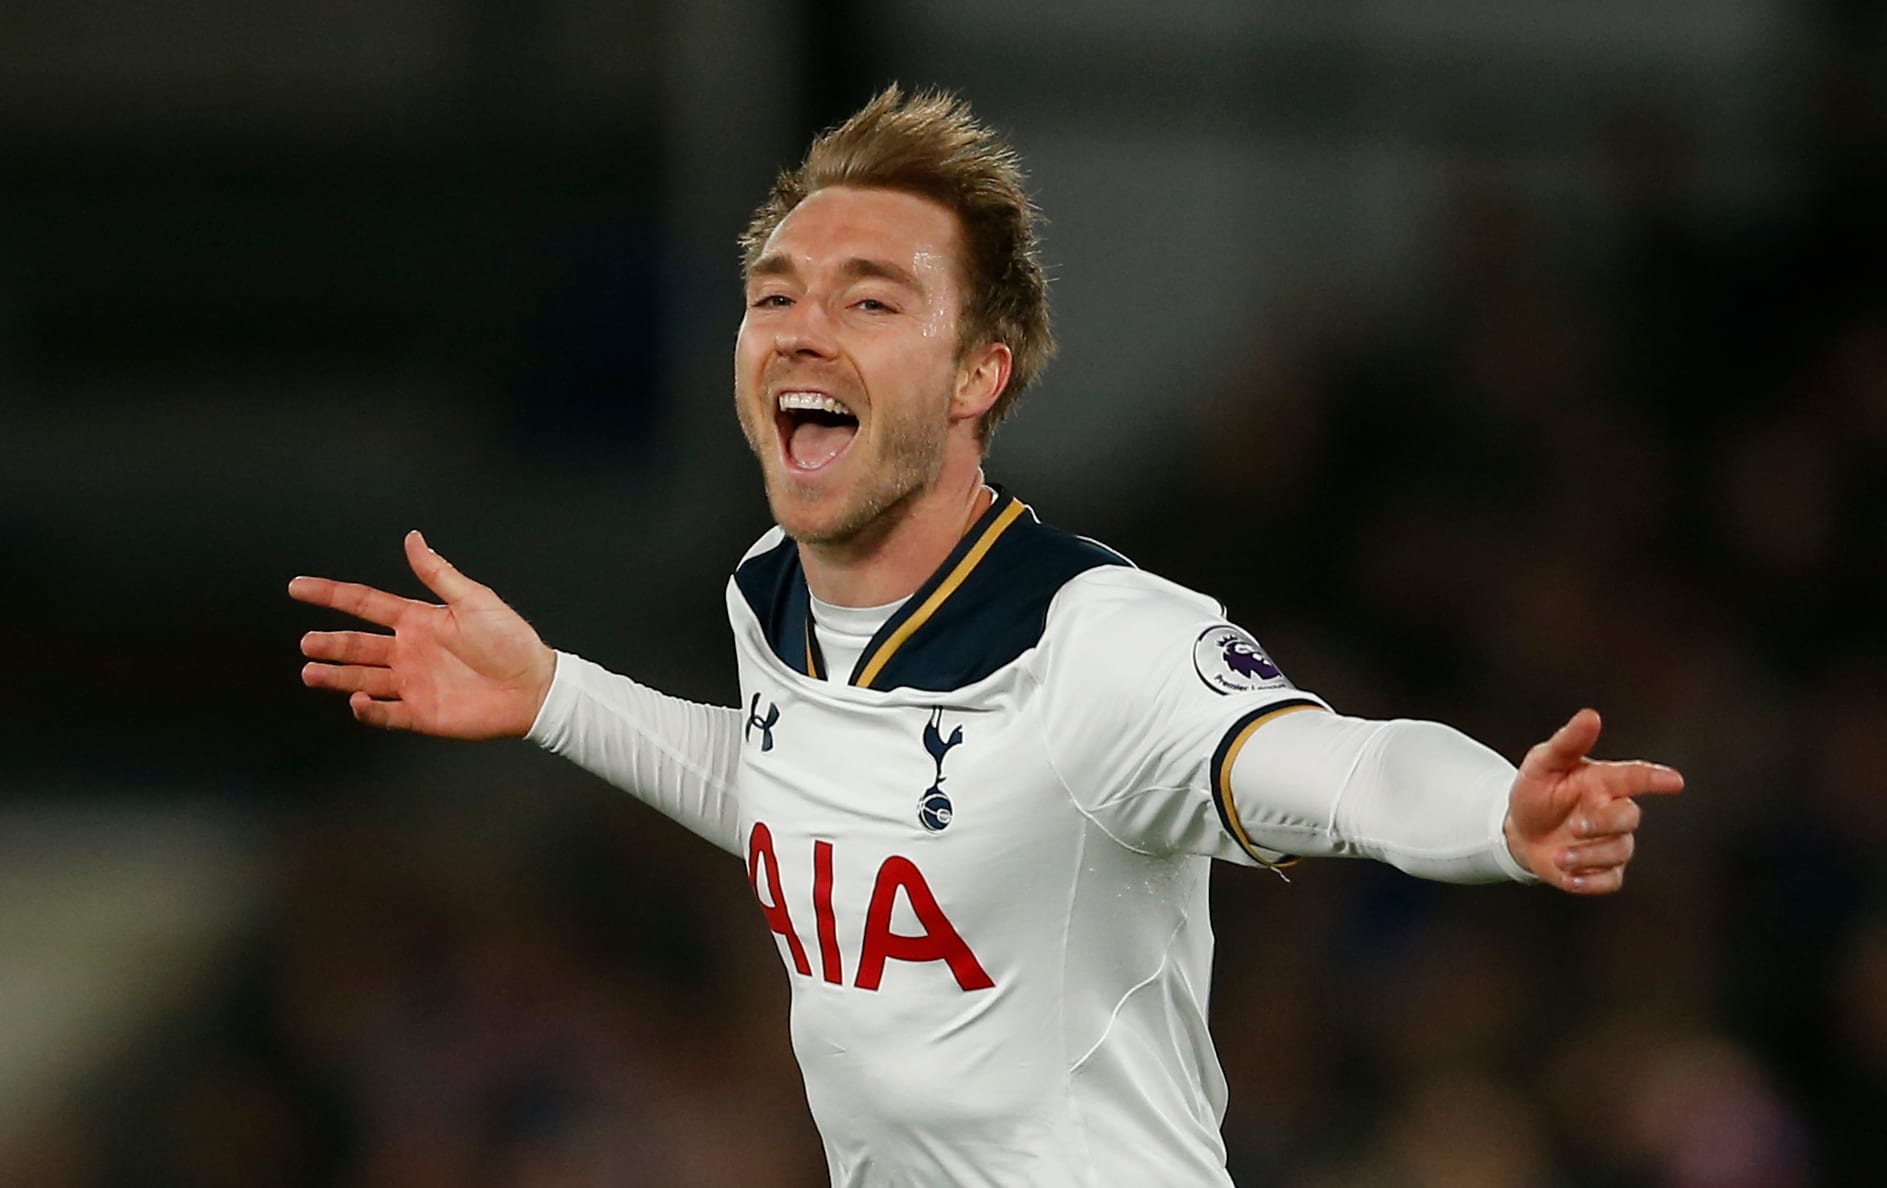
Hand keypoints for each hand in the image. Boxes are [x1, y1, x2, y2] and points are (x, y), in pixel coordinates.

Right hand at [289, 531, 554, 737]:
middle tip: (306, 643)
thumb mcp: (474, 600)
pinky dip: (367, 710)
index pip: (364, 604)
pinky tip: (356, 701)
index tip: (297, 586)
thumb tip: (412, 537)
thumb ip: (437, 573)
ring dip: (336, 676)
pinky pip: (386, 713)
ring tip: (310, 672)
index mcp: (418, 620)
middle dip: (330, 644)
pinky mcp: (421, 714)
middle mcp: (408, 651)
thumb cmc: (510, 640)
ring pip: (362, 678)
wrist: (534, 686)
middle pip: (357, 646)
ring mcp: (412, 683)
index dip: (330, 594)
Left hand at [1503, 709, 1683, 893]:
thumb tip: (1591, 715)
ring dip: (1587, 855)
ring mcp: (1612, 843)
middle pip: (1630, 817)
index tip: (1674, 781)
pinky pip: (1610, 881)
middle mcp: (1614, 811)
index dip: (1655, 778)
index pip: (1636, 777)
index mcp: (1604, 782)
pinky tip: (1568, 876)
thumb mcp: (1542, 764)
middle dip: (1605, 823)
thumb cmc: (1535, 791)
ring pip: (1618, 852)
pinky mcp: (1604, 871)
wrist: (1519, 831)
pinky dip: (1590, 881)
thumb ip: (1568, 742)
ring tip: (1557, 855)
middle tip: (1575, 826)